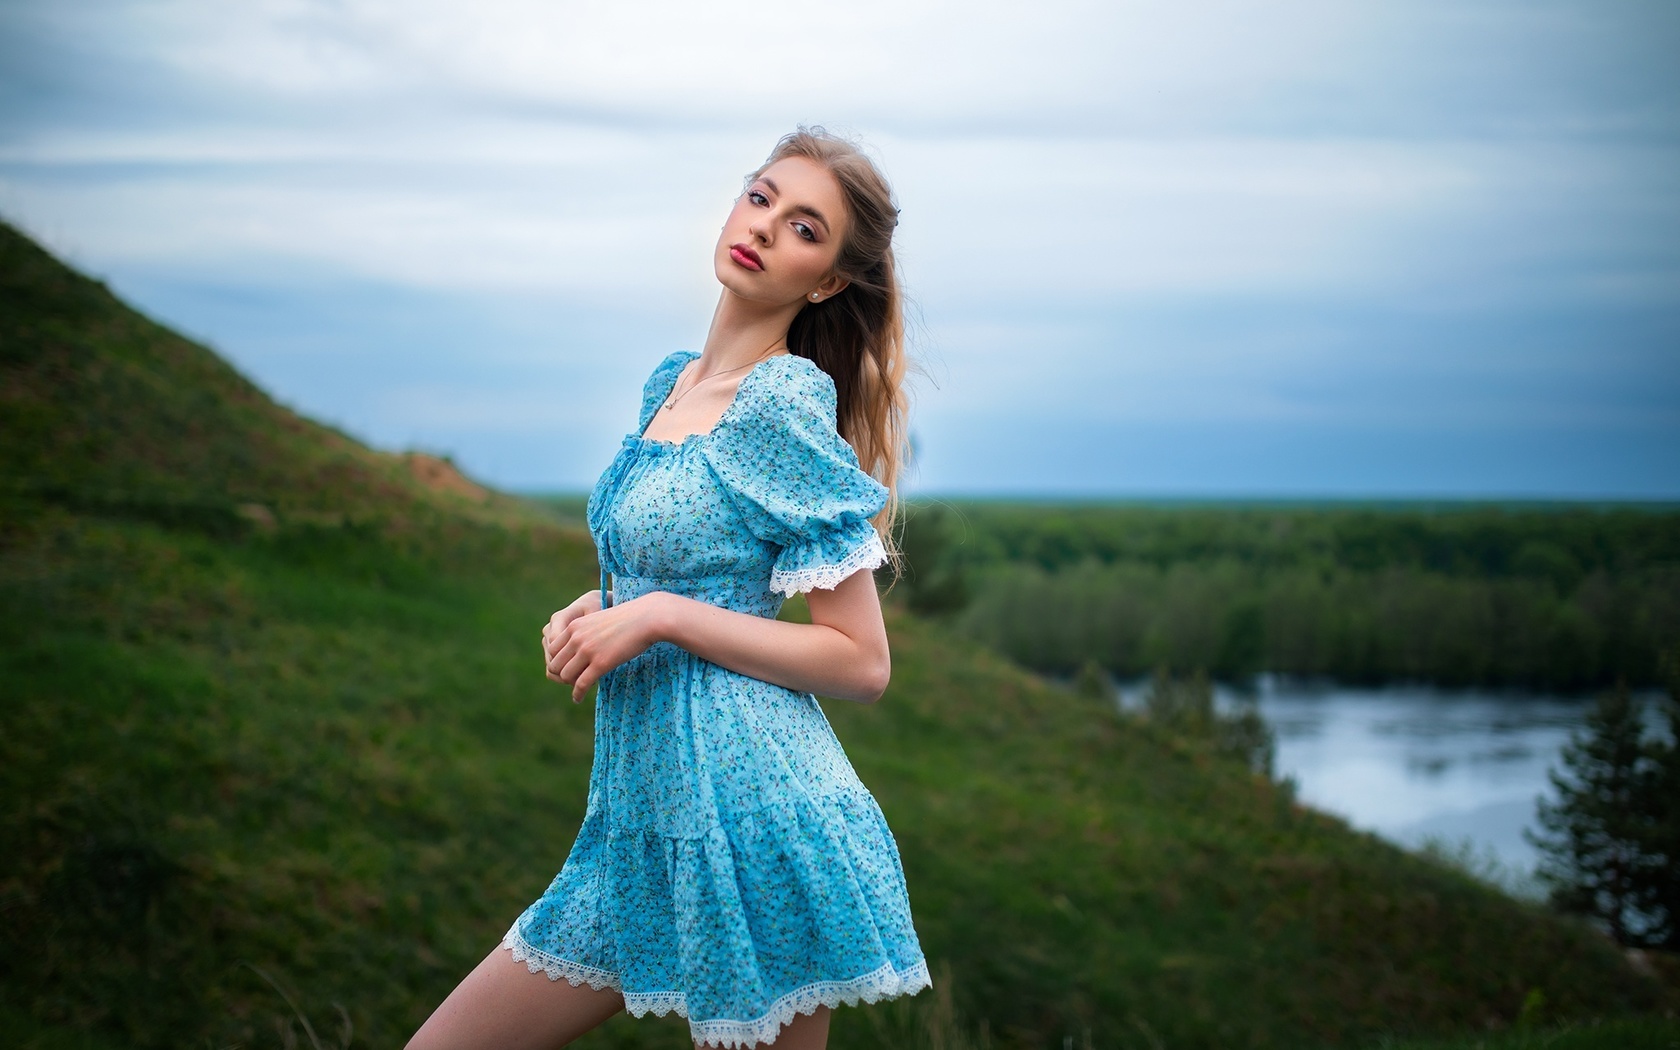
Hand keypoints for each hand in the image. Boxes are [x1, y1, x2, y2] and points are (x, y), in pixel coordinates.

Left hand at [543, 592, 664, 702]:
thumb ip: (586, 631)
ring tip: (578, 688)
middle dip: (562, 674)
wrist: (647, 618)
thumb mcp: (599, 619)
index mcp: (574, 626)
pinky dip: (577, 694)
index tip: (568, 667)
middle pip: (555, 664)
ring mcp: (588, 651)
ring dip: (570, 684)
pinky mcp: (601, 663)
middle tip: (572, 680)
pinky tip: (578, 699)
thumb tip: (582, 646)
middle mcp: (577, 638)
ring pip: (565, 676)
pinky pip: (581, 684)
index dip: (558, 661)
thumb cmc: (628, 618)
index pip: (552, 649)